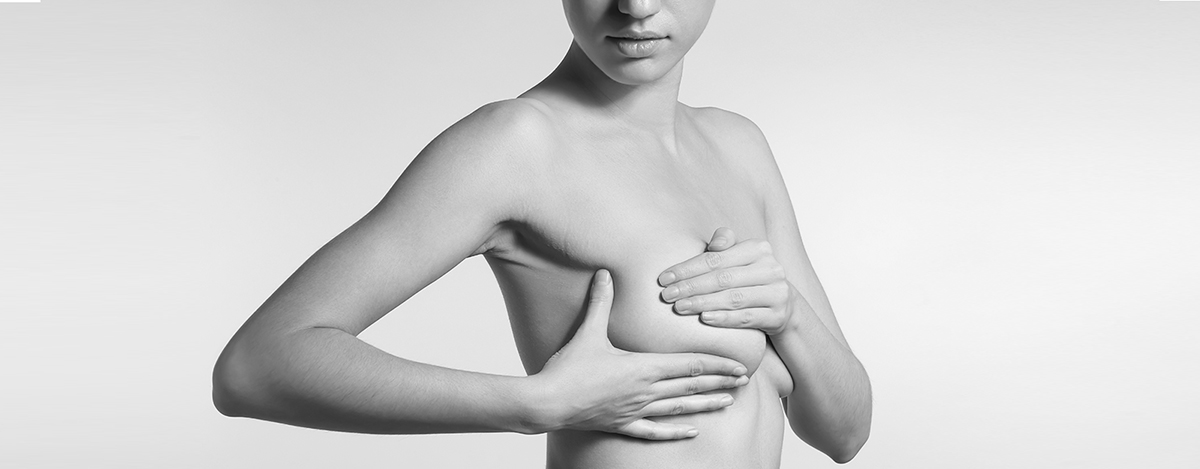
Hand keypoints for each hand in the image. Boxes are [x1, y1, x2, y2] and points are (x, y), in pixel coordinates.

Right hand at [529, 269, 750, 439]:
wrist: (547, 402)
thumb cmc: (568, 369)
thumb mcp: (588, 332)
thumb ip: (601, 302)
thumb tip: (604, 273)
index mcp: (643, 367)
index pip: (690, 364)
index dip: (717, 364)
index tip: (739, 364)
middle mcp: (645, 390)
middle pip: (691, 385)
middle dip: (720, 382)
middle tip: (744, 380)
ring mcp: (636, 410)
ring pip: (679, 407)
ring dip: (705, 404)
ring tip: (728, 401)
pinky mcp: (623, 425)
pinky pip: (655, 430)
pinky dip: (676, 431)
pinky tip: (694, 431)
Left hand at [658, 228, 795, 335]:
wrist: (783, 304)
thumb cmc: (748, 277)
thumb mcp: (738, 256)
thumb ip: (724, 244)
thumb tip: (713, 244)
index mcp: (758, 248)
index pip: (716, 258)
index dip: (688, 268)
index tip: (664, 278)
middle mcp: (771, 269)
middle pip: (723, 278)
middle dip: (691, 287)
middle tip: (667, 295)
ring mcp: (777, 293)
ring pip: (733, 299)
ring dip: (703, 303)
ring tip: (680, 307)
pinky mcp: (778, 316)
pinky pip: (746, 318)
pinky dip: (724, 319)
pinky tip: (704, 319)